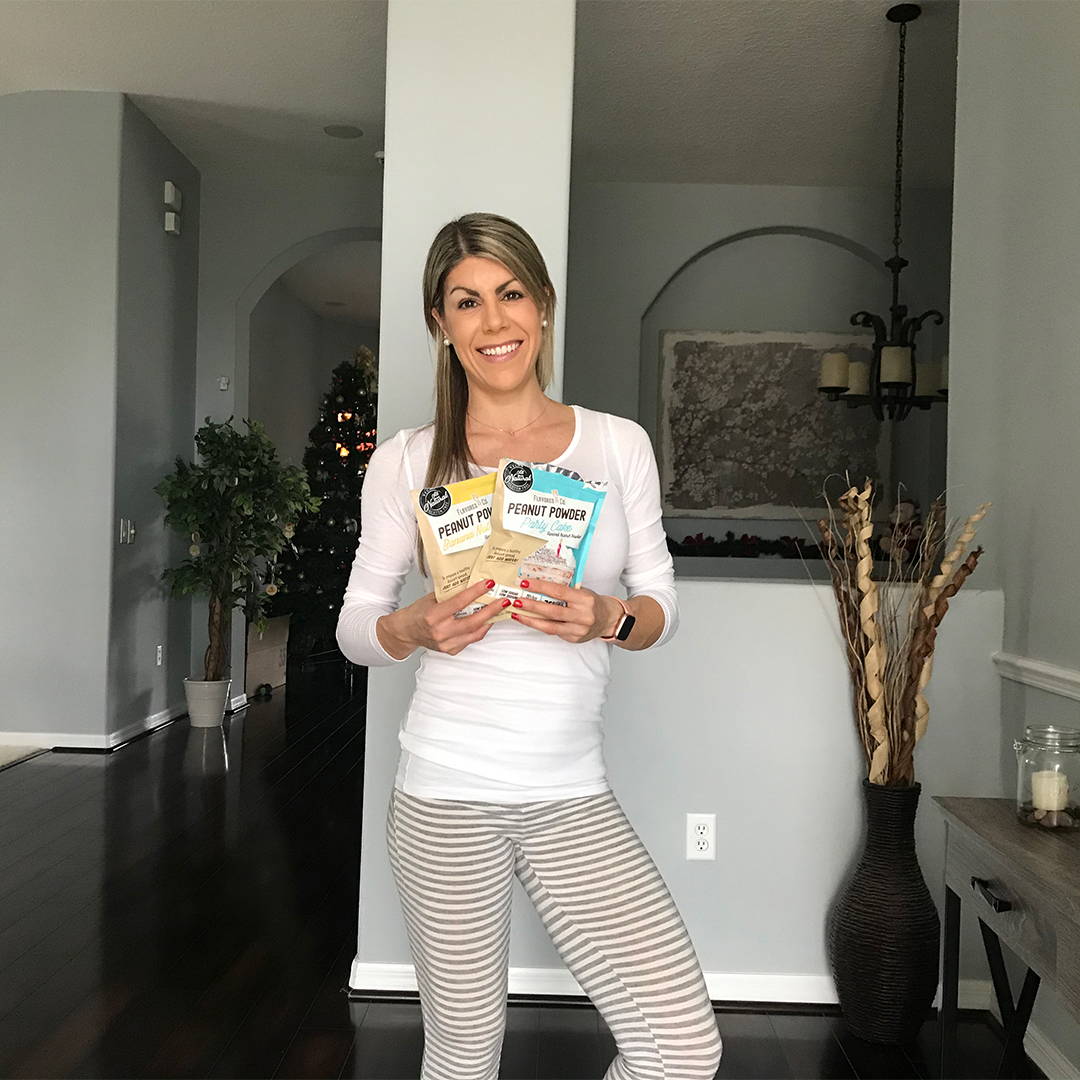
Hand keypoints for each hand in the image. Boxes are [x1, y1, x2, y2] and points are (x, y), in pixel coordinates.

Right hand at [379, 579, 506, 657]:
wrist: (406, 632)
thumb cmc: (417, 613)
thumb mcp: (431, 599)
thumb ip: (449, 594)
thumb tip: (470, 583)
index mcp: (433, 616)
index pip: (459, 602)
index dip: (476, 592)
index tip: (488, 584)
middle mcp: (440, 632)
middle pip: (472, 622)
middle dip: (491, 610)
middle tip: (503, 601)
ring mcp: (446, 644)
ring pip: (475, 633)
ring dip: (489, 621)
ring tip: (499, 610)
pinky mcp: (451, 650)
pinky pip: (471, 640)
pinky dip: (480, 630)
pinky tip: (486, 621)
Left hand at [508, 579, 621, 643]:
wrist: (609, 620)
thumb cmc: (592, 603)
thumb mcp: (582, 591)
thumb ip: (564, 591)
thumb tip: (538, 586)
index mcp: (584, 599)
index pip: (559, 591)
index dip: (540, 587)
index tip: (525, 583)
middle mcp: (582, 615)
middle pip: (552, 611)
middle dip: (532, 606)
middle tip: (517, 600)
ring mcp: (578, 629)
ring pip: (550, 626)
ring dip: (531, 620)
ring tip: (517, 614)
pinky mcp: (574, 639)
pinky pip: (554, 632)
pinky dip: (541, 626)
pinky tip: (530, 621)